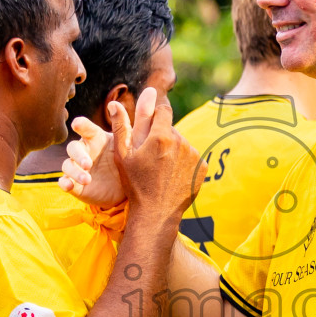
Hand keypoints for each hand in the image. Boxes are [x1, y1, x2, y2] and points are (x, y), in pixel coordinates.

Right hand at [59, 115, 124, 206]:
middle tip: (88, 164)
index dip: (81, 125)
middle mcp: (84, 151)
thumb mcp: (132, 144)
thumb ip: (128, 124)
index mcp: (96, 139)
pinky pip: (64, 181)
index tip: (77, 124)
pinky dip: (64, 183)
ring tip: (87, 179)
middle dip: (78, 155)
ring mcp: (78, 168)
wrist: (125, 190)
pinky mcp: (75, 184)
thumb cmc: (128, 161)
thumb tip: (124, 100)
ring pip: (67, 165)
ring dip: (74, 171)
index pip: (86, 129)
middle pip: (73, 147)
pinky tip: (68, 186)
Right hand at [108, 87, 205, 221]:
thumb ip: (121, 127)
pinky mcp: (202, 167)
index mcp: (161, 136)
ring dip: (173, 150)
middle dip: (162, 136)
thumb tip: (113, 103)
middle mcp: (180, 142)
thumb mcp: (123, 156)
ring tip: (161, 168)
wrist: (156, 213)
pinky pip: (192, 157)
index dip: (156, 116)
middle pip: (171, 129)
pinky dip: (183, 162)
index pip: (163, 110)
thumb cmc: (135, 184)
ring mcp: (193, 155)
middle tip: (151, 156)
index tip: (150, 126)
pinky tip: (172, 175)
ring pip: (181, 143)